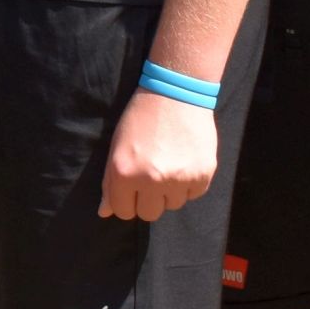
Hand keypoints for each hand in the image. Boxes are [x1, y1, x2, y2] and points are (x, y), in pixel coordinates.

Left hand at [101, 90, 216, 220]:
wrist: (176, 94)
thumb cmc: (140, 118)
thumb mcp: (116, 147)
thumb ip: (110, 183)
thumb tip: (106, 213)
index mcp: (125, 173)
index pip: (124, 212)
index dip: (127, 201)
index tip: (132, 189)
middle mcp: (152, 180)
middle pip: (149, 214)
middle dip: (148, 199)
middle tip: (151, 177)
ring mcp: (180, 179)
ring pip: (173, 205)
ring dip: (170, 191)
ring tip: (169, 165)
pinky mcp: (203, 174)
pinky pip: (194, 194)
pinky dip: (189, 184)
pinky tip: (184, 162)